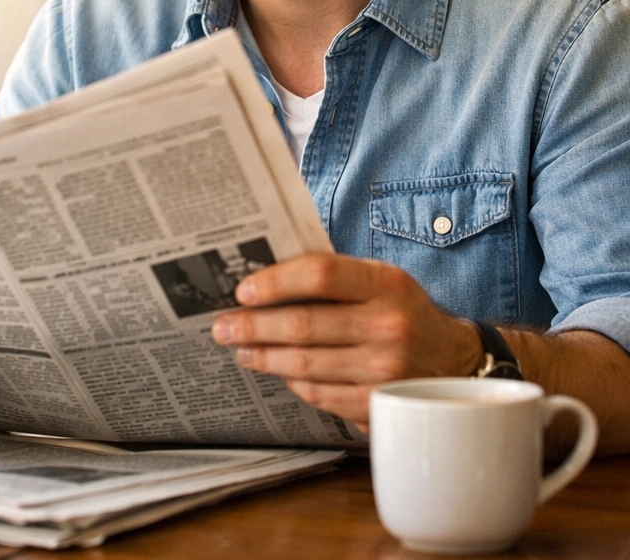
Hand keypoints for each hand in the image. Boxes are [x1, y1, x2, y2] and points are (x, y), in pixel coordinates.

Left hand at [213, 254, 482, 426]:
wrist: (457, 361)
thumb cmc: (402, 313)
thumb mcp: (381, 282)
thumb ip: (333, 277)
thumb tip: (262, 280)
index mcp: (387, 284)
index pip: (319, 275)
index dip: (274, 282)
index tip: (242, 291)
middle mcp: (390, 327)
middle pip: (302, 325)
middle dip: (252, 326)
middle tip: (222, 327)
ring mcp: (386, 371)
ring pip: (304, 364)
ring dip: (263, 357)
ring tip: (241, 349)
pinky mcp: (379, 404)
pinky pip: (319, 394)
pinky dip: (293, 382)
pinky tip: (279, 372)